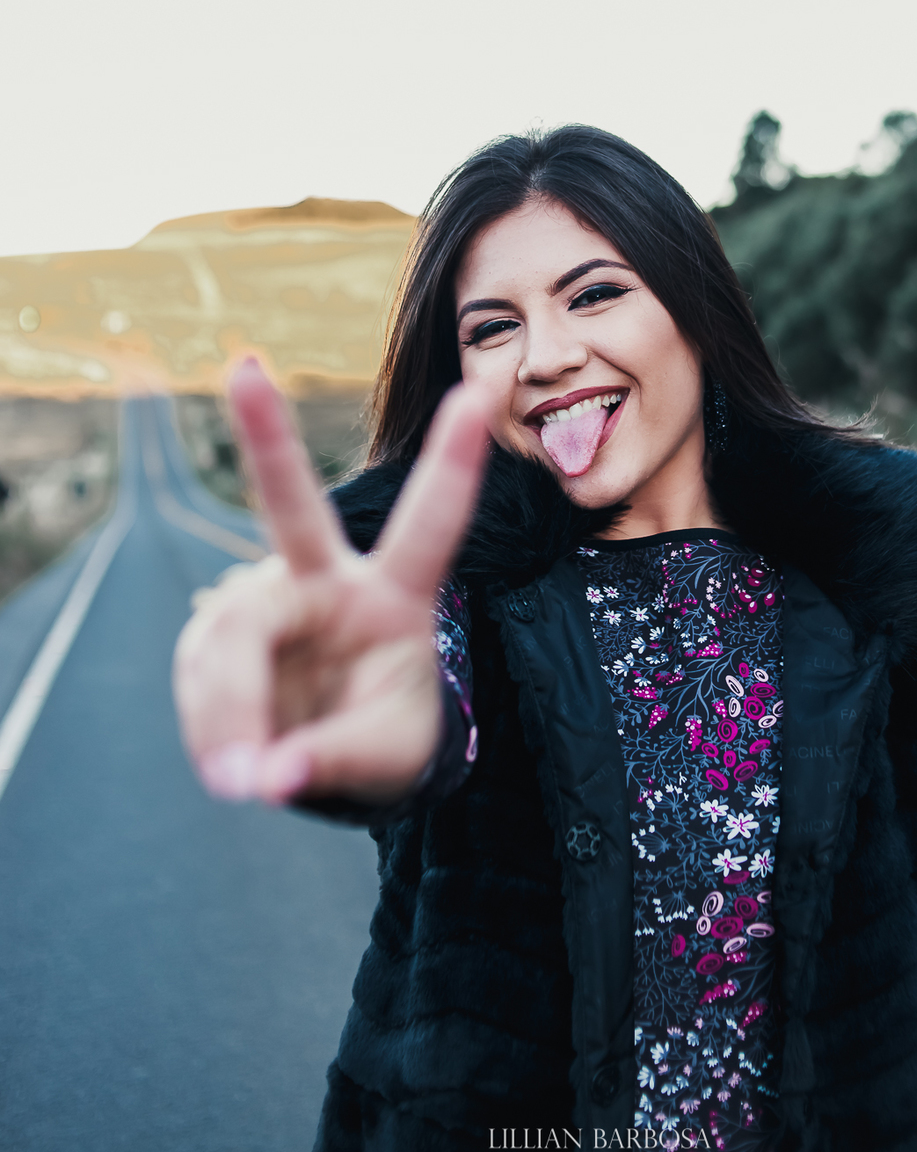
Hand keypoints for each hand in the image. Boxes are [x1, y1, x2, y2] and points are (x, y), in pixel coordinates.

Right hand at [172, 359, 490, 805]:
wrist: (335, 752)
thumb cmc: (383, 735)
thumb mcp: (388, 755)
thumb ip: (334, 759)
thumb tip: (266, 776)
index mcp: (396, 593)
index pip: (430, 523)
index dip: (456, 461)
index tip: (480, 392)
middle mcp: (326, 579)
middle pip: (291, 506)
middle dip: (267, 434)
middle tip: (245, 368)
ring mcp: (264, 601)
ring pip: (229, 639)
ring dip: (227, 715)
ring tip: (243, 783)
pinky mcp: (217, 633)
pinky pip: (200, 680)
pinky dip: (213, 734)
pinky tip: (233, 768)